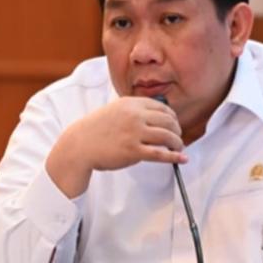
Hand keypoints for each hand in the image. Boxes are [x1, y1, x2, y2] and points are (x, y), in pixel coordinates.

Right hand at [47, 97, 186, 196]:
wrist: (80, 144)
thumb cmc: (98, 129)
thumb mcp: (117, 110)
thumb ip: (136, 111)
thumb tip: (158, 118)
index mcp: (132, 103)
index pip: (163, 107)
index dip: (173, 117)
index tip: (175, 125)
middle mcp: (135, 115)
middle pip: (169, 121)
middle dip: (177, 130)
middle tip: (178, 138)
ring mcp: (134, 133)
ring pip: (168, 136)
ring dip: (178, 143)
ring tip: (178, 148)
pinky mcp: (133, 150)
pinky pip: (160, 154)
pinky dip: (174, 156)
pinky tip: (181, 159)